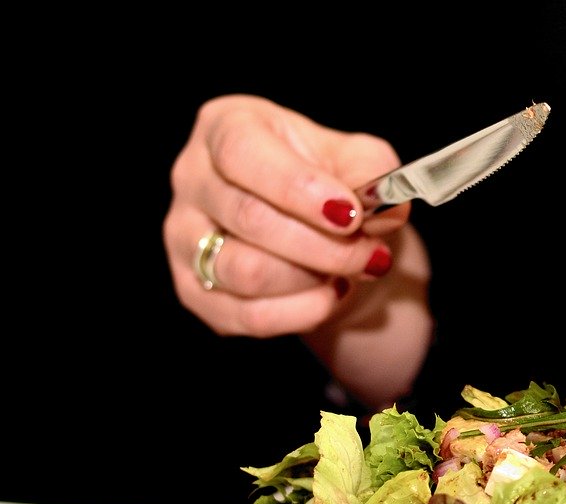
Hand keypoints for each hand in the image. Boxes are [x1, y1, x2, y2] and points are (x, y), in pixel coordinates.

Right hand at [162, 95, 432, 407]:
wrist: (327, 236)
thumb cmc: (334, 184)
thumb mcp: (361, 161)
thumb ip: (373, 172)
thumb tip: (381, 207)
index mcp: (226, 126)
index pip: (242, 152)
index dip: (297, 187)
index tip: (350, 214)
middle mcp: (192, 178)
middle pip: (248, 217)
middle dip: (324, 244)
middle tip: (371, 254)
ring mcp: (184, 237)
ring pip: (246, 272)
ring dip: (313, 279)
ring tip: (348, 271)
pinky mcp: (194, 291)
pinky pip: (249, 316)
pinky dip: (303, 312)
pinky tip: (329, 295)